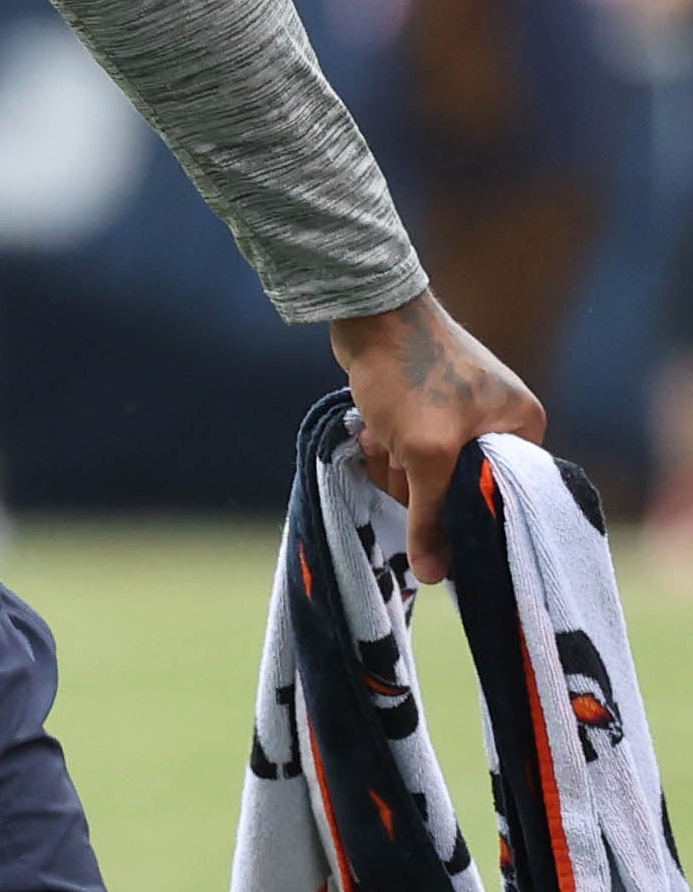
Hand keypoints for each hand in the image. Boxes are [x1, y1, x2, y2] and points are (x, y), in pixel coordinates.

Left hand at [332, 292, 542, 581]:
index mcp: (524, 426)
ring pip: (427, 474)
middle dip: (419, 483)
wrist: (367, 314)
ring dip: (396, 466)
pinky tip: (374, 429)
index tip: (434, 513)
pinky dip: (388, 447)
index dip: (465, 511)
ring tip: (385, 437)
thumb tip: (436, 577)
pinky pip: (409, 452)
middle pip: (459, 489)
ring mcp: (462, 413)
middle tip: (402, 459)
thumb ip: (432, 516)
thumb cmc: (408, 376)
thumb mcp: (424, 454)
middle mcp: (501, 420)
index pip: (504, 495)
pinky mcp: (426, 408)